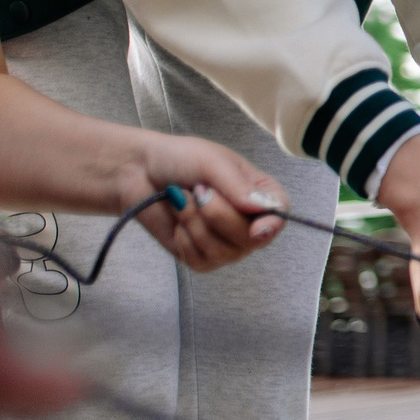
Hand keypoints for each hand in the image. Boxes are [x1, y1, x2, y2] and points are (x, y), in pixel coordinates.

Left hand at [115, 135, 288, 272]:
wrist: (139, 172)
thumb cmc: (180, 159)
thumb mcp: (211, 162)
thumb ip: (237, 186)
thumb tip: (262, 210)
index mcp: (260, 194)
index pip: (280, 215)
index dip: (272, 225)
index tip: (257, 227)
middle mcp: (249, 223)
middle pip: (251, 238)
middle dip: (218, 216)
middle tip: (199, 192)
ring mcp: (227, 244)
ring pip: (223, 252)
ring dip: (195, 224)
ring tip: (183, 201)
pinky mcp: (202, 258)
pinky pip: (200, 260)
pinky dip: (184, 239)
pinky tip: (178, 222)